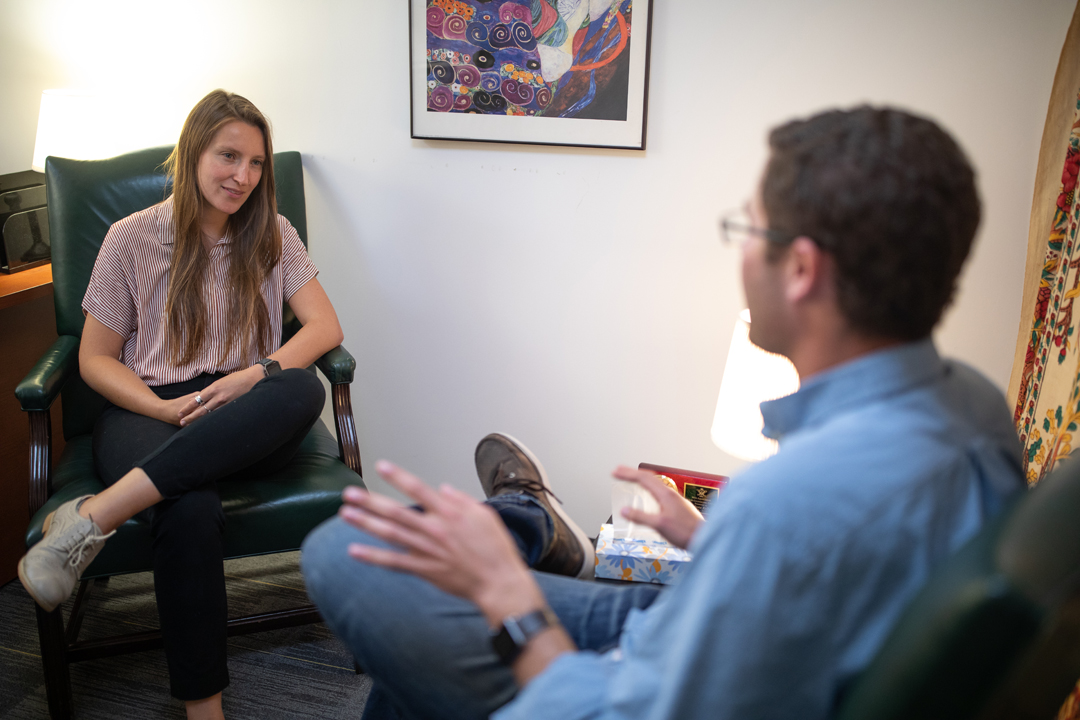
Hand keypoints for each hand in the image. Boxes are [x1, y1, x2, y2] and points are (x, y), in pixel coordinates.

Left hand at [176, 365, 264, 425]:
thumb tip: (204, 397)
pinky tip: (209, 426)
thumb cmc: (238, 378)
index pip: (196, 400)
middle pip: (200, 410)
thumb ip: (212, 390)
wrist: (253, 379)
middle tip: (181, 422)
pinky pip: (220, 416)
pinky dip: (213, 421)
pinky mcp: (233, 408)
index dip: (187, 407)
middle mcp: (218, 397)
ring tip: (192, 426)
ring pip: (210, 415)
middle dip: (190, 417)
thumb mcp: (221, 382)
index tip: (180, 412)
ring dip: (200, 421)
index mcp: (213, 388)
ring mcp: (226, 404)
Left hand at [340, 460, 542, 623]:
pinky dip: (373, 557)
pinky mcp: (424, 569)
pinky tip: (354, 550)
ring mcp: (427, 550)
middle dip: (370, 501)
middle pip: (396, 512)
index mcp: (450, 513)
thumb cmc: (495, 549)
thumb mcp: (485, 515)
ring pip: (390, 534)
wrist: (498, 582)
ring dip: (366, 523)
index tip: (381, 466)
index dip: (398, 477)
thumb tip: (442, 489)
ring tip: (346, 513)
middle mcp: (434, 529)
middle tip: (349, 493)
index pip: (418, 489)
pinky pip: (393, 562)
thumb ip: (462, 500)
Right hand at [614, 465, 703, 548]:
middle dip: (632, 474)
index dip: (628, 474)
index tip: (615, 472)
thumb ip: (640, 517)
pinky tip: (648, 496)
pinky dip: (648, 489)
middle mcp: (670, 494)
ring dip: (641, 481)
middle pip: (649, 478)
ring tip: (631, 480)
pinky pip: (659, 492)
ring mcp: (675, 500)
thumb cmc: (686, 532)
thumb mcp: (659, 525)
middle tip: (619, 471)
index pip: (643, 478)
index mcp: (665, 494)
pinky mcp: (677, 507)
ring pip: (655, 484)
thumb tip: (624, 510)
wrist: (704, 538)